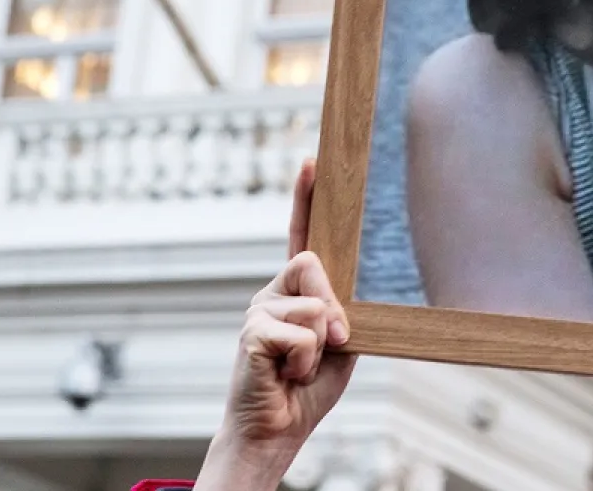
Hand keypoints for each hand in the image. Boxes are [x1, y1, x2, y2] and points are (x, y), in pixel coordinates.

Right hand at [198, 160, 356, 490]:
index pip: (301, 235)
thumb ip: (341, 314)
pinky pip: (300, 335)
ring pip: (312, 306)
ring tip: (300, 368)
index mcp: (296, 290)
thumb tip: (333, 310)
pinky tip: (286, 376)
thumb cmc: (309, 387)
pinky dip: (305, 362)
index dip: (305, 198)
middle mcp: (273, 292)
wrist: (277, 430)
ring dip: (321, 346)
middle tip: (334, 342)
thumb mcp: (340, 344)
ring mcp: (258, 310)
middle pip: (313, 264)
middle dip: (333, 307)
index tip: (312, 161)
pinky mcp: (251, 334)